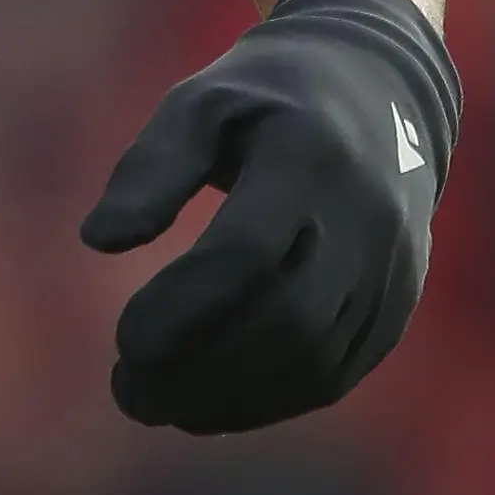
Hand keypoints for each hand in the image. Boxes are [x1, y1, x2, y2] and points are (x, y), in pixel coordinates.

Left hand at [80, 0, 458, 432]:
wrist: (382, 90)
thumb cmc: (267, 98)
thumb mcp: (202, 102)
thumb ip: (152, 166)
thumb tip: (98, 239)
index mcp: (309, 157)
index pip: (246, 254)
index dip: (181, 308)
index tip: (123, 339)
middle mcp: (363, 220)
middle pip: (287, 321)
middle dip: (201, 369)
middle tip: (126, 389)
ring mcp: (391, 268)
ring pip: (315, 362)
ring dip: (230, 399)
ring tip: (155, 402)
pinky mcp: (396, 304)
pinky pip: (335, 375)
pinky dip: (267, 402)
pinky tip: (207, 404)